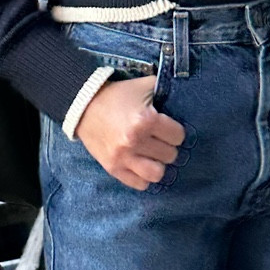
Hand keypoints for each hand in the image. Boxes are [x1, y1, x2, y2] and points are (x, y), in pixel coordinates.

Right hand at [73, 75, 184, 190]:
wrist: (84, 105)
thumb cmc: (118, 95)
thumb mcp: (144, 85)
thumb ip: (166, 89)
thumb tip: (185, 96)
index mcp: (146, 120)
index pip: (178, 136)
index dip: (175, 131)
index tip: (167, 128)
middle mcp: (135, 141)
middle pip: (170, 155)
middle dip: (167, 147)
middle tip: (159, 140)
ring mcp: (123, 157)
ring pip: (157, 173)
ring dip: (158, 164)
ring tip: (153, 156)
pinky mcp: (113, 168)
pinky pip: (139, 184)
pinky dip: (143, 177)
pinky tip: (141, 165)